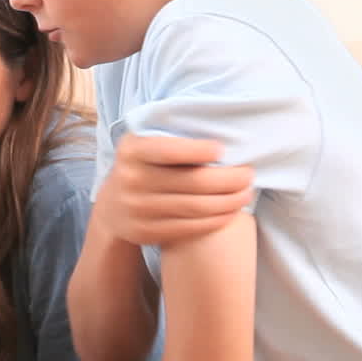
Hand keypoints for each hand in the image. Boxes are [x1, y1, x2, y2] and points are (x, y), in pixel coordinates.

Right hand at [94, 133, 253, 246]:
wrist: (112, 207)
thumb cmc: (142, 167)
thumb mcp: (143, 145)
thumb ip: (169, 138)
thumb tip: (218, 128)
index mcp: (131, 150)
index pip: (169, 150)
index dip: (199, 150)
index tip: (223, 150)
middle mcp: (130, 180)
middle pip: (192, 182)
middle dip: (229, 179)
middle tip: (249, 175)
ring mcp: (136, 209)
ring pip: (195, 207)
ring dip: (229, 201)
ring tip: (246, 193)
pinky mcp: (145, 232)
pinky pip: (189, 228)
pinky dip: (216, 220)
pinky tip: (230, 212)